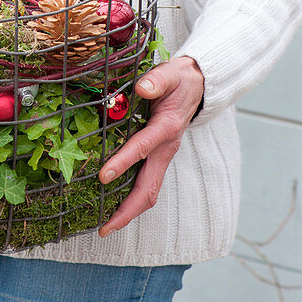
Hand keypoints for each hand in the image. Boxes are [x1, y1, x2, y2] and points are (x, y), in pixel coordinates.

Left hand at [97, 55, 203, 236]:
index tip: (103, 176)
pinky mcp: (159, 157)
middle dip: (127, 210)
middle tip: (104, 227)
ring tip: (106, 226)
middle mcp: (166, 148)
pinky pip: (146, 183)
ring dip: (129, 210)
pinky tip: (113, 204)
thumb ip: (156, 80)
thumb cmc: (179, 80)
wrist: (197, 86)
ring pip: (149, 191)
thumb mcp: (170, 73)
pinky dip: (131, 198)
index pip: (143, 148)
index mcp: (166, 127)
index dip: (123, 163)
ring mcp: (163, 156)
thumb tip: (141, 87)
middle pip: (149, 188)